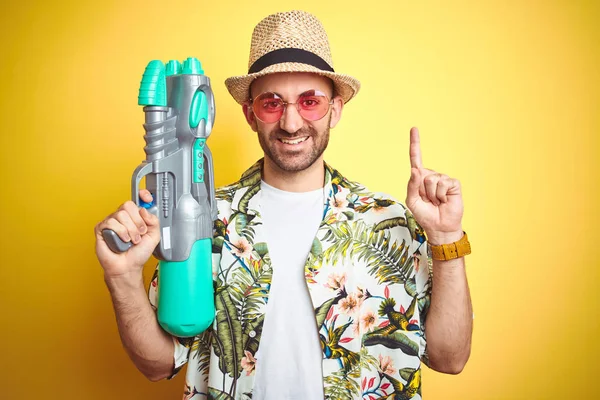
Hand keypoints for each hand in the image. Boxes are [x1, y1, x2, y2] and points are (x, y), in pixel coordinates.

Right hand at [94, 189, 159, 278]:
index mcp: (135, 217)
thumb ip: (154, 221)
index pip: (137, 200)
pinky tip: (123, 240)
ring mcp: (111, 222)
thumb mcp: (154, 236)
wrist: (128, 267)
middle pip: (128, 205)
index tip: (146, 197)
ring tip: (132, 240)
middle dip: (137, 221)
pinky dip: (120, 232)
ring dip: (130, 230)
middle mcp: (123, 217)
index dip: (142, 195)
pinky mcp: (101, 229)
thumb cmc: (138, 254)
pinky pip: (110, 222)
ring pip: (120, 214)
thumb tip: (144, 210)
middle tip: (140, 232)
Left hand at [405, 127, 463, 244]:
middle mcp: (431, 175)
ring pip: (432, 180)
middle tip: (428, 201)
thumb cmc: (425, 214)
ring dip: (432, 194)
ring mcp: (443, 179)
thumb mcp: (412, 201)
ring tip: (436, 201)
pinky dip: (442, 195)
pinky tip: (444, 200)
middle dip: (422, 191)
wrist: (439, 227)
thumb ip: (411, 185)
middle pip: (422, 174)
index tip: (414, 128)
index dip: (415, 143)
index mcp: (419, 178)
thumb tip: (415, 170)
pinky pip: (444, 184)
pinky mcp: (453, 184)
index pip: (416, 158)